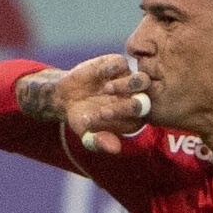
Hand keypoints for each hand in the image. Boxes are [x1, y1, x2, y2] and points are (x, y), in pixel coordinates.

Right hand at [18, 54, 150, 154]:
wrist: (66, 97)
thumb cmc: (82, 119)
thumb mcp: (86, 134)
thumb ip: (100, 142)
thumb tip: (115, 149)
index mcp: (134, 118)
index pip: (139, 118)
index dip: (125, 115)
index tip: (103, 114)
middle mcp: (136, 98)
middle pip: (146, 99)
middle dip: (131, 101)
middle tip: (111, 103)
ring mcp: (128, 80)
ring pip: (141, 80)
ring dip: (126, 84)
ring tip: (106, 89)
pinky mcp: (117, 65)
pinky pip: (123, 63)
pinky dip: (113, 67)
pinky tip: (100, 72)